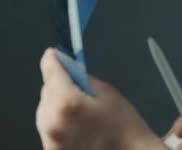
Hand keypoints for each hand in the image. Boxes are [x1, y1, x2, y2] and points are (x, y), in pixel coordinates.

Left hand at [35, 48, 164, 149]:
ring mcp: (49, 139)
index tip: (52, 54)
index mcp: (68, 102)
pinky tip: (76, 124)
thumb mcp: (108, 93)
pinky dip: (58, 121)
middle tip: (76, 86)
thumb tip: (70, 71)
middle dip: (58, 85)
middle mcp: (52, 121)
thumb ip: (84, 80)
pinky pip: (48, 127)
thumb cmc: (125, 127)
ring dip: (56, 104)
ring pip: (45, 110)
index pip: (51, 72)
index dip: (53, 60)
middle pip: (46, 92)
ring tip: (79, 109)